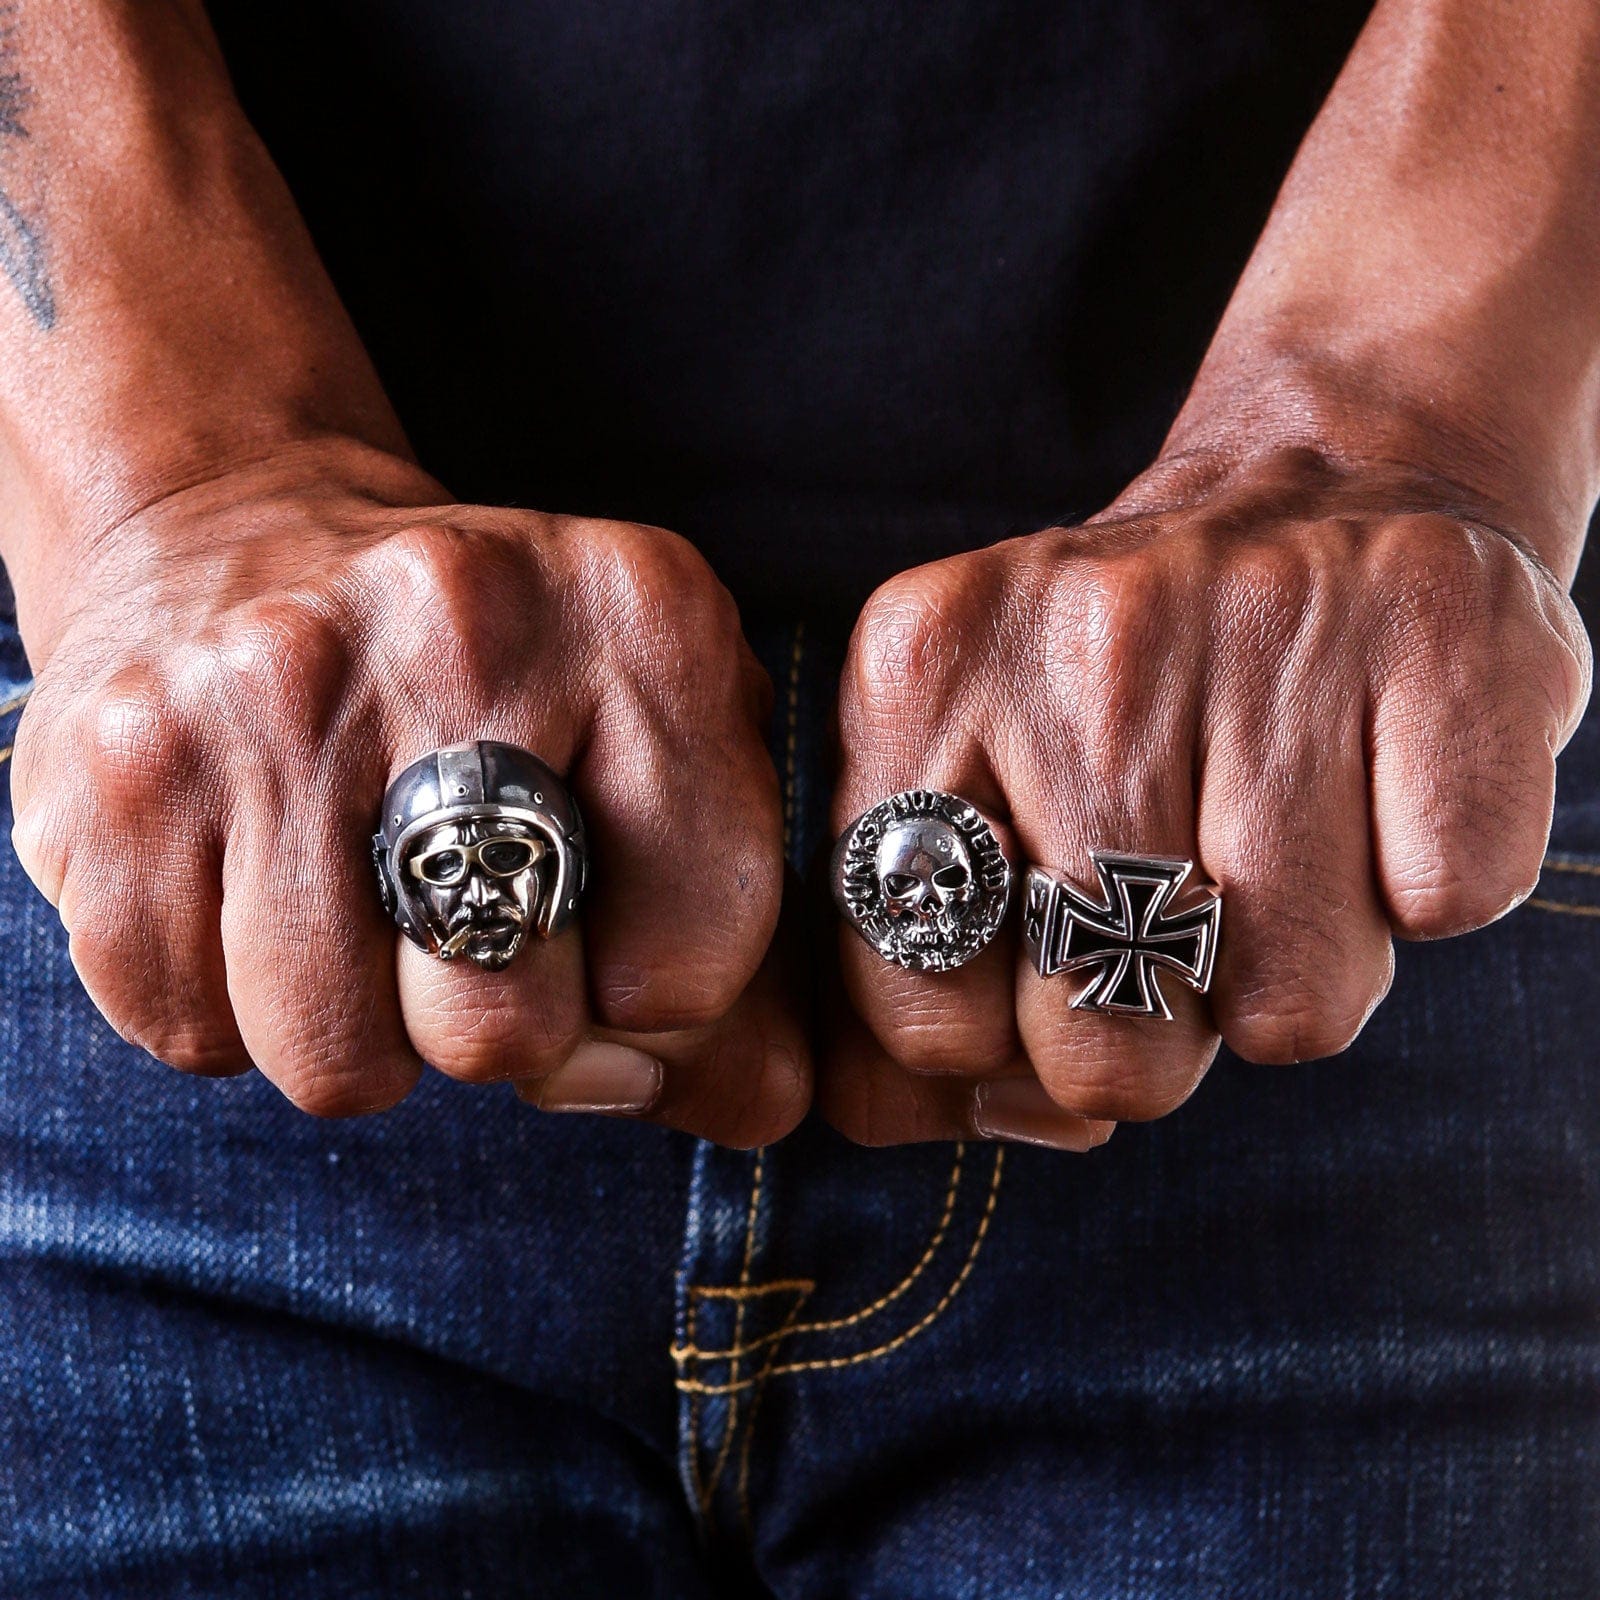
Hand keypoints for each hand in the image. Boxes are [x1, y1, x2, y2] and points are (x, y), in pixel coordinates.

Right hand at [8, 441, 808, 1144]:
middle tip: (476, 937)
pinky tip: (256, 891)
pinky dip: (232, 1011)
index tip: (616, 959)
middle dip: (507, 1034)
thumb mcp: (659, 748)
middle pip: (509, 1030)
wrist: (242, 534)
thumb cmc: (498, 682)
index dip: (659, 1013)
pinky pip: (193, 1034)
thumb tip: (764, 1117)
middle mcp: (459, 630)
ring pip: (339, 1063)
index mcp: (643, 618)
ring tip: (363, 906)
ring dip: (363, 1031)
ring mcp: (267, 696)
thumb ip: (738, 940)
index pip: (695, 962)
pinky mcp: (112, 773)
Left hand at [821, 451, 1590, 1147]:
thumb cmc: (1118, 707)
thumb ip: (893, 982)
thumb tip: (902, 1120)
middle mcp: (1079, 632)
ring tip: (1277, 828)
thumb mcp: (956, 799)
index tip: (1049, 952)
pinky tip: (1376, 781)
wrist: (1317, 499)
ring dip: (1294, 966)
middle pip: (1109, 1051)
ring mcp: (1267, 615)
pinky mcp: (1439, 625)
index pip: (922, 1020)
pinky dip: (1420, 884)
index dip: (1003, 1038)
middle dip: (1153, 1026)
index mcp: (917, 676)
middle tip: (1177, 898)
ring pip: (1291, 1013)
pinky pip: (1440, 906)